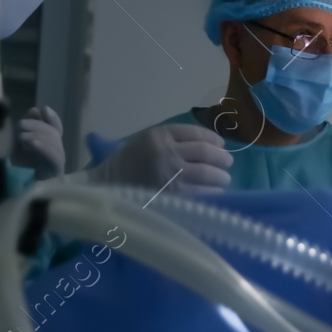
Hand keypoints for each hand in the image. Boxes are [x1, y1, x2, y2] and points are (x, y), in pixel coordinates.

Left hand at [10, 106, 65, 179]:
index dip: (52, 118)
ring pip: (55, 142)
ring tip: (21, 137)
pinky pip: (55, 156)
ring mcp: (59, 161)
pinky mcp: (57, 171)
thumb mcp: (22, 144)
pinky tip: (32, 143)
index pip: (57, 127)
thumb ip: (27, 127)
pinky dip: (44, 147)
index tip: (43, 109)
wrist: (26, 191)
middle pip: (53, 132)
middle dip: (37, 125)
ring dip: (37, 135)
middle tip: (20, 125)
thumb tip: (34, 110)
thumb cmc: (23, 169)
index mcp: (51, 144)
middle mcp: (58, 151)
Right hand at [89, 123, 232, 193]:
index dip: (214, 139)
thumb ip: (173, 139)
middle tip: (227, 163)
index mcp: (159, 135)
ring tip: (224, 180)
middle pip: (207, 152)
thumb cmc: (127, 164)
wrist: (104, 189)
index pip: (196, 133)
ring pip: (208, 173)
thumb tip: (210, 145)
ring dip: (221, 176)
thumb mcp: (146, 141)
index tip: (221, 145)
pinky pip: (202, 193)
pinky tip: (217, 193)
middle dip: (222, 158)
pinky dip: (214, 193)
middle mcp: (167, 153)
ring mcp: (170, 176)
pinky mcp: (172, 198)